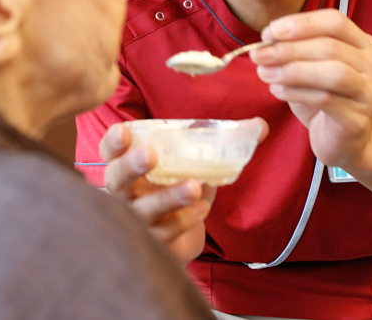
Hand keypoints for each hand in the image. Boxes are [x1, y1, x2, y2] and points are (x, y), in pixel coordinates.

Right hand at [99, 118, 268, 263]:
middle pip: (116, 180)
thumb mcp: (196, 164)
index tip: (124, 131)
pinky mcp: (153, 245)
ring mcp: (136, 222)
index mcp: (130, 167)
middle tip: (151, 155)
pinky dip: (183, 220)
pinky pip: (164, 233)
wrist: (181, 237)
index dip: (113, 142)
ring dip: (167, 197)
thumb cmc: (180, 190)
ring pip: (142, 211)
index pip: (110, 152)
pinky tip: (202, 209)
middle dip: (131, 165)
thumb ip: (223, 142)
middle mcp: (126, 195)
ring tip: (193, 186)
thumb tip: (261, 126)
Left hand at [250, 9, 371, 168]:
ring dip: (292, 70)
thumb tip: (267, 40)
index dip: (301, 23)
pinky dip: (295, 92)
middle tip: (258, 54)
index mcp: (363, 44)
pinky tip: (276, 90)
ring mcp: (370, 93)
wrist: (344, 141)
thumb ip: (296, 50)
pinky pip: (325, 99)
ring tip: (264, 73)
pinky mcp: (359, 119)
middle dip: (288, 49)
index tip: (269, 32)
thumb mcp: (310, 67)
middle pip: (330, 47)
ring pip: (332, 73)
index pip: (335, 21)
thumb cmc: (325, 98)